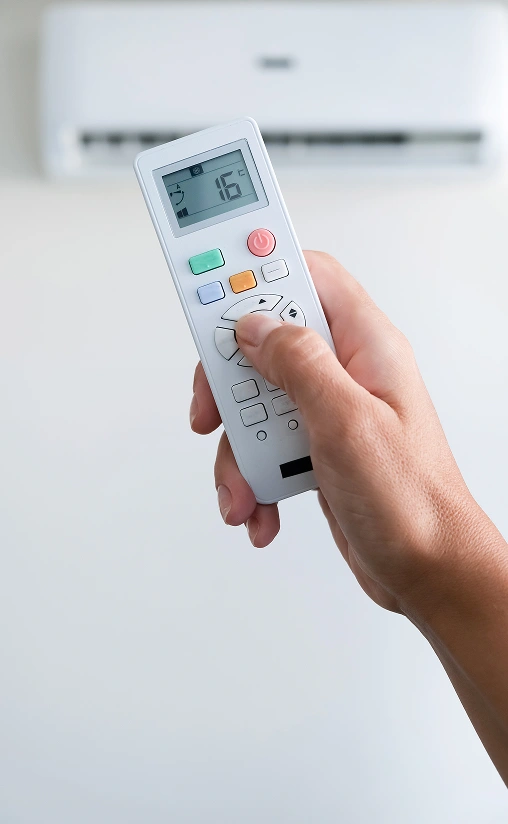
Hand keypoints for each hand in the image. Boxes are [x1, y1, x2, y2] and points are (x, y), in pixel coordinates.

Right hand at [190, 251, 472, 612]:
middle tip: (214, 410)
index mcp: (366, 346)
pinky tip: (261, 507)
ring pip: (256, 402)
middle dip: (231, 383)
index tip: (212, 283)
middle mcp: (345, 372)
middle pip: (265, 342)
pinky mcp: (314, 448)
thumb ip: (298, 364)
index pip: (307, 277)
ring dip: (240, 448)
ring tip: (247, 488)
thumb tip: (255, 327)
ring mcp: (328, 411)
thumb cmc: (411, 501)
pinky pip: (265, 446)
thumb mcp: (347, 422)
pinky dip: (253, 478)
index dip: (257, 270)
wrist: (427, 570)